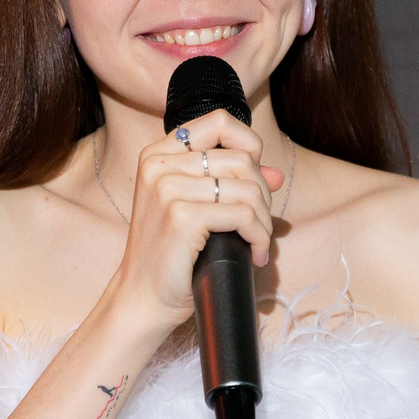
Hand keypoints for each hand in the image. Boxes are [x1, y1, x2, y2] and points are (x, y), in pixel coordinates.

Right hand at [98, 110, 284, 330]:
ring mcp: (167, 189)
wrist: (143, 296)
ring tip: (258, 241)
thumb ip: (229, 182)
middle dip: (262, 194)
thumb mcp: (196, 207)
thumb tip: (275, 174)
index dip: (250, 145)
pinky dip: (259, 237)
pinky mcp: (181, 217)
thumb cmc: (172, 253)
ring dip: (264, 220)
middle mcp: (159, 165)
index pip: (220, 121)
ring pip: (248, 188)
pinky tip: (255, 254)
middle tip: (259, 224)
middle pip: (241, 159)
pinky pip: (244, 216)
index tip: (255, 178)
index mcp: (159, 154)